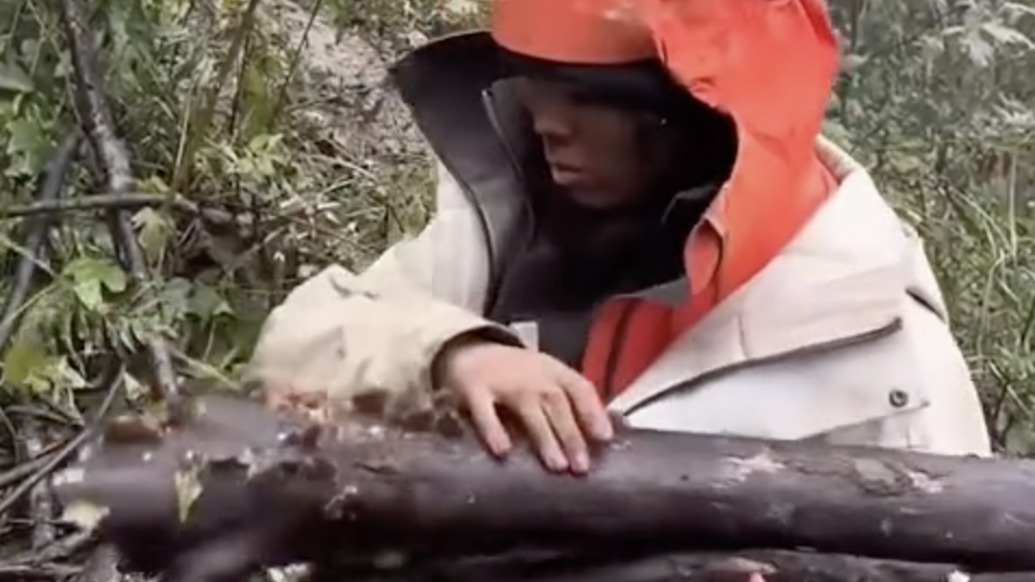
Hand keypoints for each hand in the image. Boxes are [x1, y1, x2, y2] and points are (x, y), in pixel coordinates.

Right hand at [437, 339, 613, 474]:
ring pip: (528, 410)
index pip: (579, 388)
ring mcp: (503, 381)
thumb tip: (600, 435)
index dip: (593, 412)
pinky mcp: (474, 390)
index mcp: (553, 371)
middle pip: (557, 404)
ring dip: (544, 438)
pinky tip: (503, 451)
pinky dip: (493, 430)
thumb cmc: (517, 372)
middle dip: (571, 435)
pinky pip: (485, 411)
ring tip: (557, 466)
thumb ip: (570, 400)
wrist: (468, 347)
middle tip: (582, 467)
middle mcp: (532, 375)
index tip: (604, 438)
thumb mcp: (547, 375)